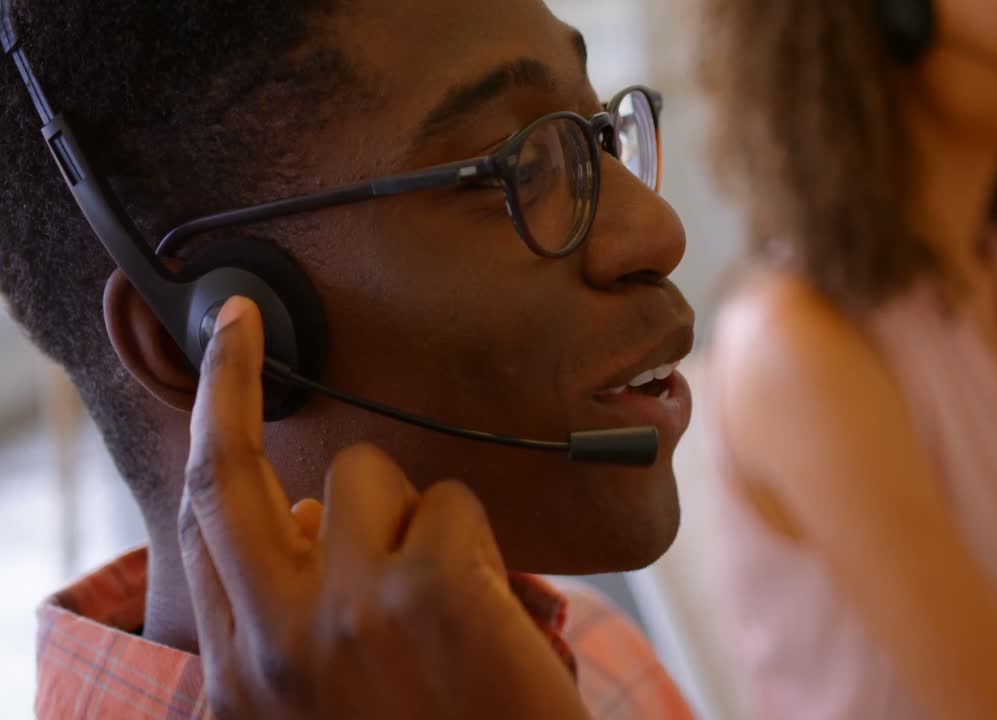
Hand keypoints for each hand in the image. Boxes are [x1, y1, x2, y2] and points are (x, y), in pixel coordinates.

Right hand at [178, 296, 588, 719]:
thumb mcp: (330, 705)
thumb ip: (293, 622)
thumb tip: (302, 517)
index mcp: (242, 679)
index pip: (198, 531)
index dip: (201, 438)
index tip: (215, 364)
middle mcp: (274, 641)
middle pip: (226, 476)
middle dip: (225, 380)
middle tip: (240, 319)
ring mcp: (348, 609)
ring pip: (363, 476)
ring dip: (411, 513)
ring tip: (448, 590)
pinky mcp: (431, 588)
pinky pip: (450, 503)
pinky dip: (478, 543)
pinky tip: (494, 609)